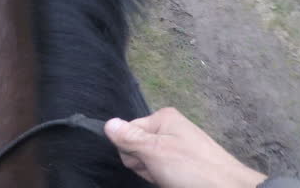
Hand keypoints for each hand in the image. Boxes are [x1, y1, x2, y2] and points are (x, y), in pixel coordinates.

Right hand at [105, 108, 266, 187]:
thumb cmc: (192, 169)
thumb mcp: (156, 152)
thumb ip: (130, 138)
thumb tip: (107, 123)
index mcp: (163, 118)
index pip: (127, 132)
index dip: (132, 152)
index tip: (149, 162)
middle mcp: (171, 128)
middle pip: (138, 146)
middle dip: (144, 164)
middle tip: (162, 172)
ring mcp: (179, 145)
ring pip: (150, 161)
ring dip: (155, 173)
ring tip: (171, 178)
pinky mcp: (186, 162)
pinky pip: (164, 169)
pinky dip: (165, 177)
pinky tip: (176, 182)